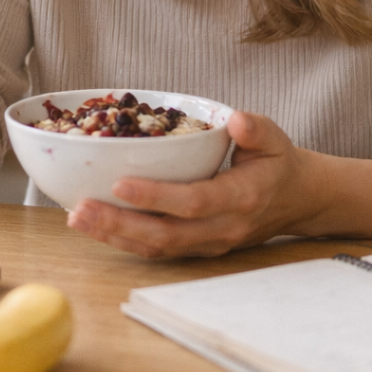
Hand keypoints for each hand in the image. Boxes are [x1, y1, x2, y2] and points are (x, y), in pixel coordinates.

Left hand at [66, 111, 299, 257]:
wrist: (294, 200)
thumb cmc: (276, 162)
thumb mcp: (275, 137)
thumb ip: (256, 128)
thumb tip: (237, 121)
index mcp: (241, 197)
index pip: (193, 201)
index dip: (155, 197)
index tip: (119, 184)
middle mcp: (222, 227)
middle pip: (166, 234)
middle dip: (119, 224)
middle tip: (80, 209)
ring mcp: (209, 244)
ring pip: (156, 247)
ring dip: (114, 236)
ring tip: (76, 218)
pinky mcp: (196, 249)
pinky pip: (157, 250)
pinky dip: (124, 241)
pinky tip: (95, 225)